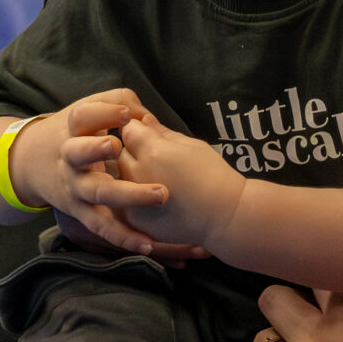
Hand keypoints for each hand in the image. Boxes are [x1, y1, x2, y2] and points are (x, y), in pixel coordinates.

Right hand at [32, 90, 211, 263]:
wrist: (30, 163)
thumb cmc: (74, 131)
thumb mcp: (88, 109)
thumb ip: (118, 102)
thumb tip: (146, 116)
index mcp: (73, 129)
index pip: (83, 116)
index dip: (103, 113)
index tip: (126, 114)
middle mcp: (71, 158)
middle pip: (81, 154)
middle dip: (98, 150)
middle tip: (119, 146)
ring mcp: (76, 187)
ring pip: (99, 193)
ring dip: (128, 195)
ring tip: (159, 195)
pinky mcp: (81, 212)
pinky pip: (103, 227)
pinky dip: (123, 237)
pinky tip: (147, 244)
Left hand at [112, 114, 247, 247]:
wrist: (223, 216)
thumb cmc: (213, 175)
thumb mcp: (193, 145)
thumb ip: (164, 133)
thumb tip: (145, 121)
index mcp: (153, 152)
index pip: (129, 130)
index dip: (139, 131)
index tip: (148, 136)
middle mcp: (137, 175)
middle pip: (121, 154)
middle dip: (133, 152)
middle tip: (155, 160)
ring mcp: (132, 201)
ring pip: (120, 179)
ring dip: (131, 175)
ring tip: (156, 180)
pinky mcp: (133, 220)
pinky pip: (124, 202)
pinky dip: (133, 198)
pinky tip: (153, 200)